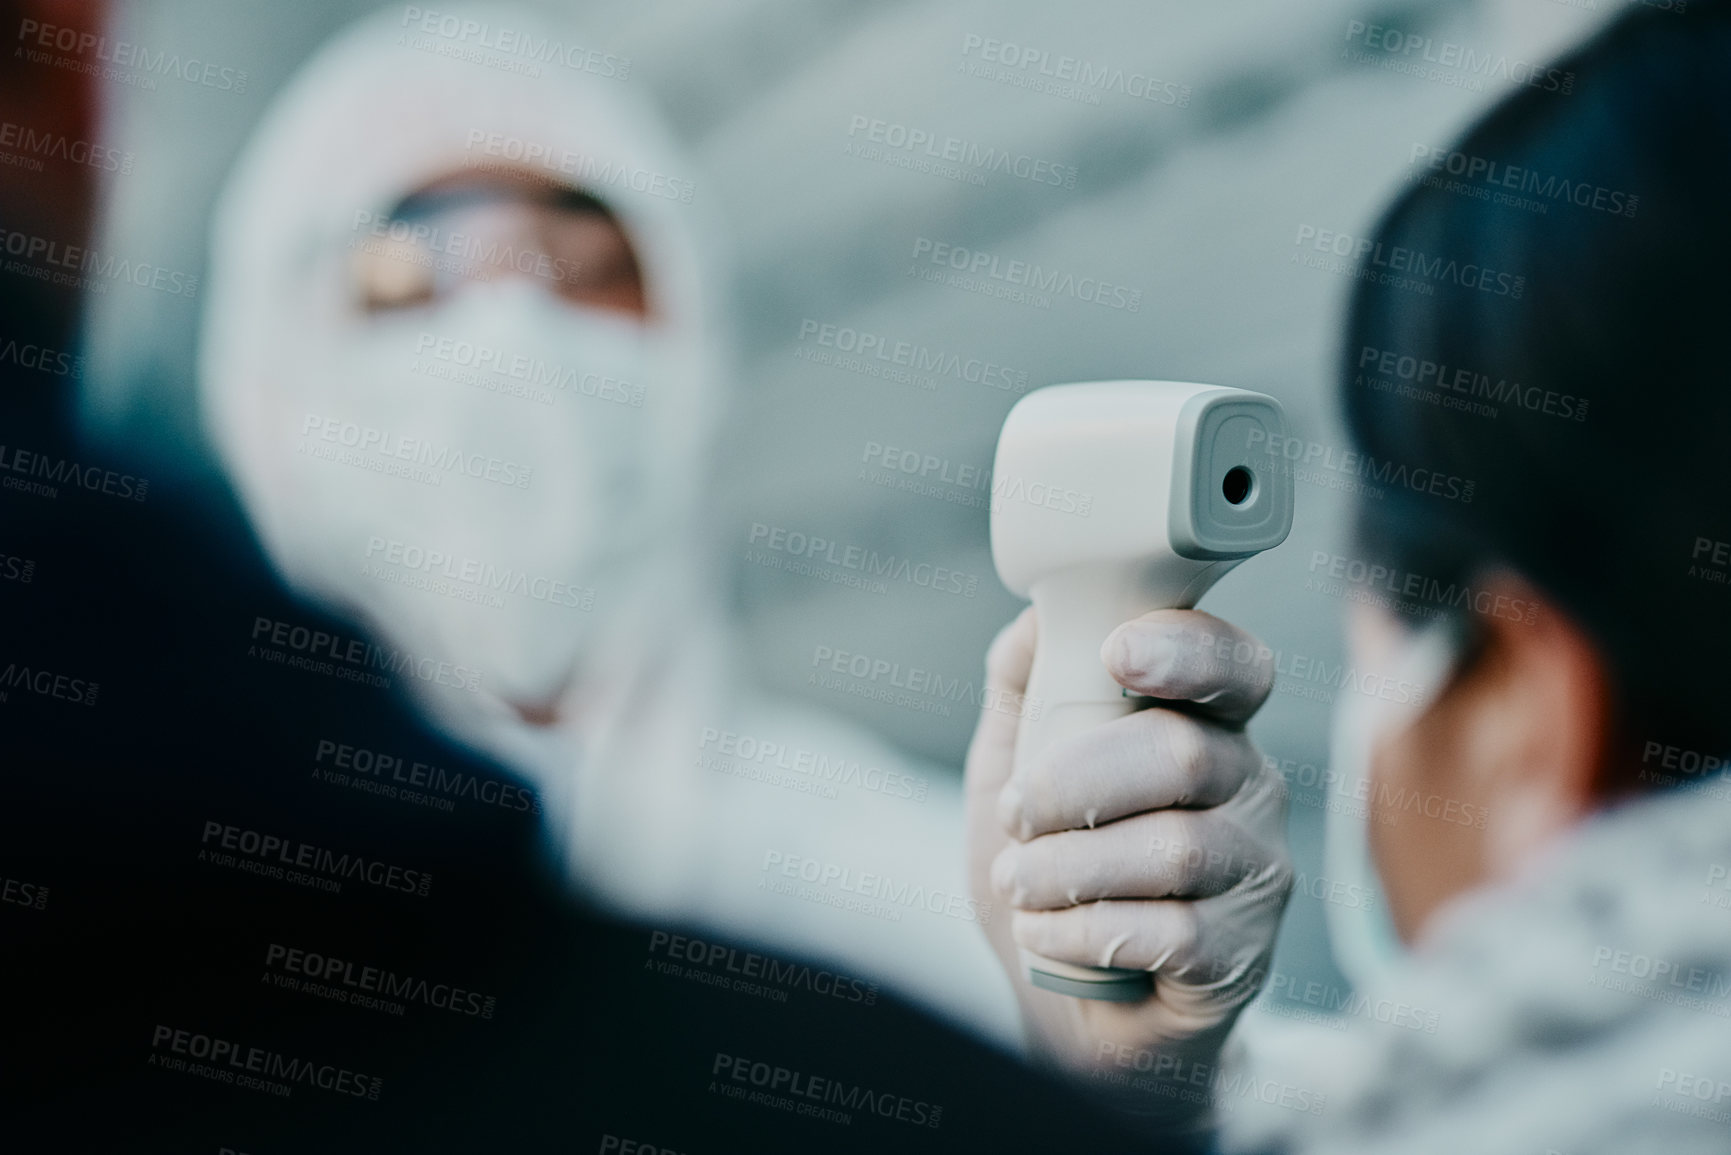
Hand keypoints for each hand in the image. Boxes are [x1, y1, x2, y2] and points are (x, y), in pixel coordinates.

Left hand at [965, 606, 1289, 1113]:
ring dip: (1070, 866)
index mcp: (1205, 728)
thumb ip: (1023, 691)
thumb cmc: (1051, 873)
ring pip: (1177, 849)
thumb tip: (1033, 618)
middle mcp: (1250, 790)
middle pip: (1187, 755)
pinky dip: (1085, 929)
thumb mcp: (1012, 773)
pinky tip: (1045, 933)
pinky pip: (1175, 933)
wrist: (1070, 1009)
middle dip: (1076, 782)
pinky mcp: (1242, 955)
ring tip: (1018, 883)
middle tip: (1016, 816)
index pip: (1234, 667)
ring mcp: (1255, 874)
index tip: (1116, 655)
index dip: (1186, 651)